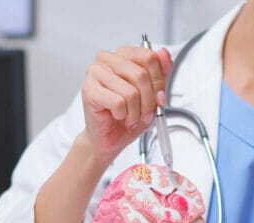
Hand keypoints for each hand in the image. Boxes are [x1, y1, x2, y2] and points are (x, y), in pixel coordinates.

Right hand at [80, 46, 172, 164]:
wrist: (111, 137)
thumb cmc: (129, 115)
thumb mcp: (154, 94)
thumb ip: (161, 74)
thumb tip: (164, 53)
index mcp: (124, 54)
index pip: (149, 57)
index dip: (159, 81)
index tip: (158, 97)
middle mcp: (107, 59)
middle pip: (141, 75)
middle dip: (149, 100)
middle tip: (145, 113)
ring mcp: (95, 73)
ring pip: (131, 92)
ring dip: (136, 111)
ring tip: (131, 116)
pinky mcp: (89, 90)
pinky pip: (118, 103)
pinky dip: (123, 115)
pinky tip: (118, 116)